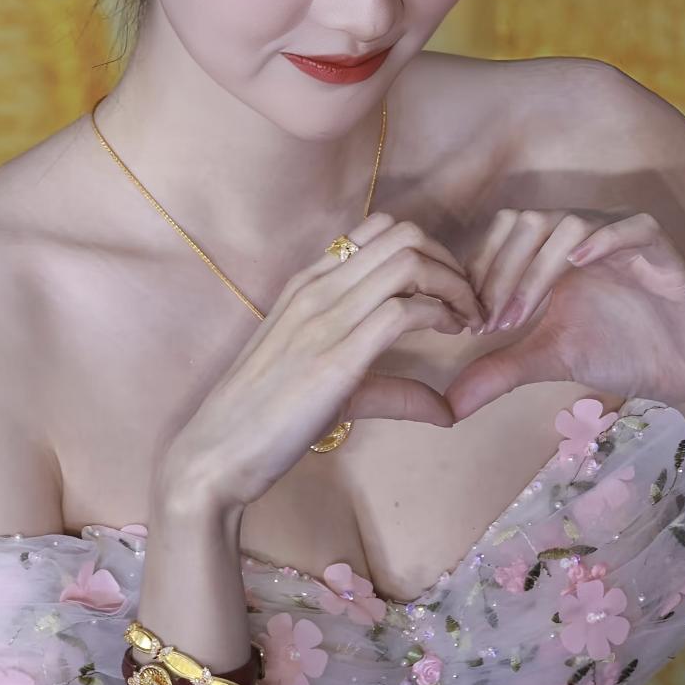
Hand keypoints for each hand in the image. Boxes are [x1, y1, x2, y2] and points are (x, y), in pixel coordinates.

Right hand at [168, 212, 483, 510]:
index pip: (378, 231)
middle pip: (403, 236)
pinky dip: (441, 315)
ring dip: (453, 285)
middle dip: (450, 262)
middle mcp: (316, 289)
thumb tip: (445, 408)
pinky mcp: (336, 358)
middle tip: (469, 302)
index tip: (446, 290)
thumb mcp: (327, 388)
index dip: (427, 251)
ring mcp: (324, 319)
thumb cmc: (262, 421)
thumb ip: (387, 387)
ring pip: (408, 263)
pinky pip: (404, 311)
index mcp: (306, 285)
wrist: (215, 453)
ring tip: (468, 318)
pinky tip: (452, 336)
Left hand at [442, 207, 684, 423]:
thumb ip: (500, 372)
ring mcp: (626, 239)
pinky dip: (604, 239)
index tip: (470, 324)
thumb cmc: (625, 353)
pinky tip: (579, 266)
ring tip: (522, 317)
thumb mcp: (552, 361)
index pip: (504, 234)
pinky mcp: (666, 252)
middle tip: (490, 324)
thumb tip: (447, 406)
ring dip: (536, 269)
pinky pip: (635, 228)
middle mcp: (588, 235)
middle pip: (527, 222)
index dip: (480, 272)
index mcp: (557, 251)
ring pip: (570, 222)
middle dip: (500, 271)